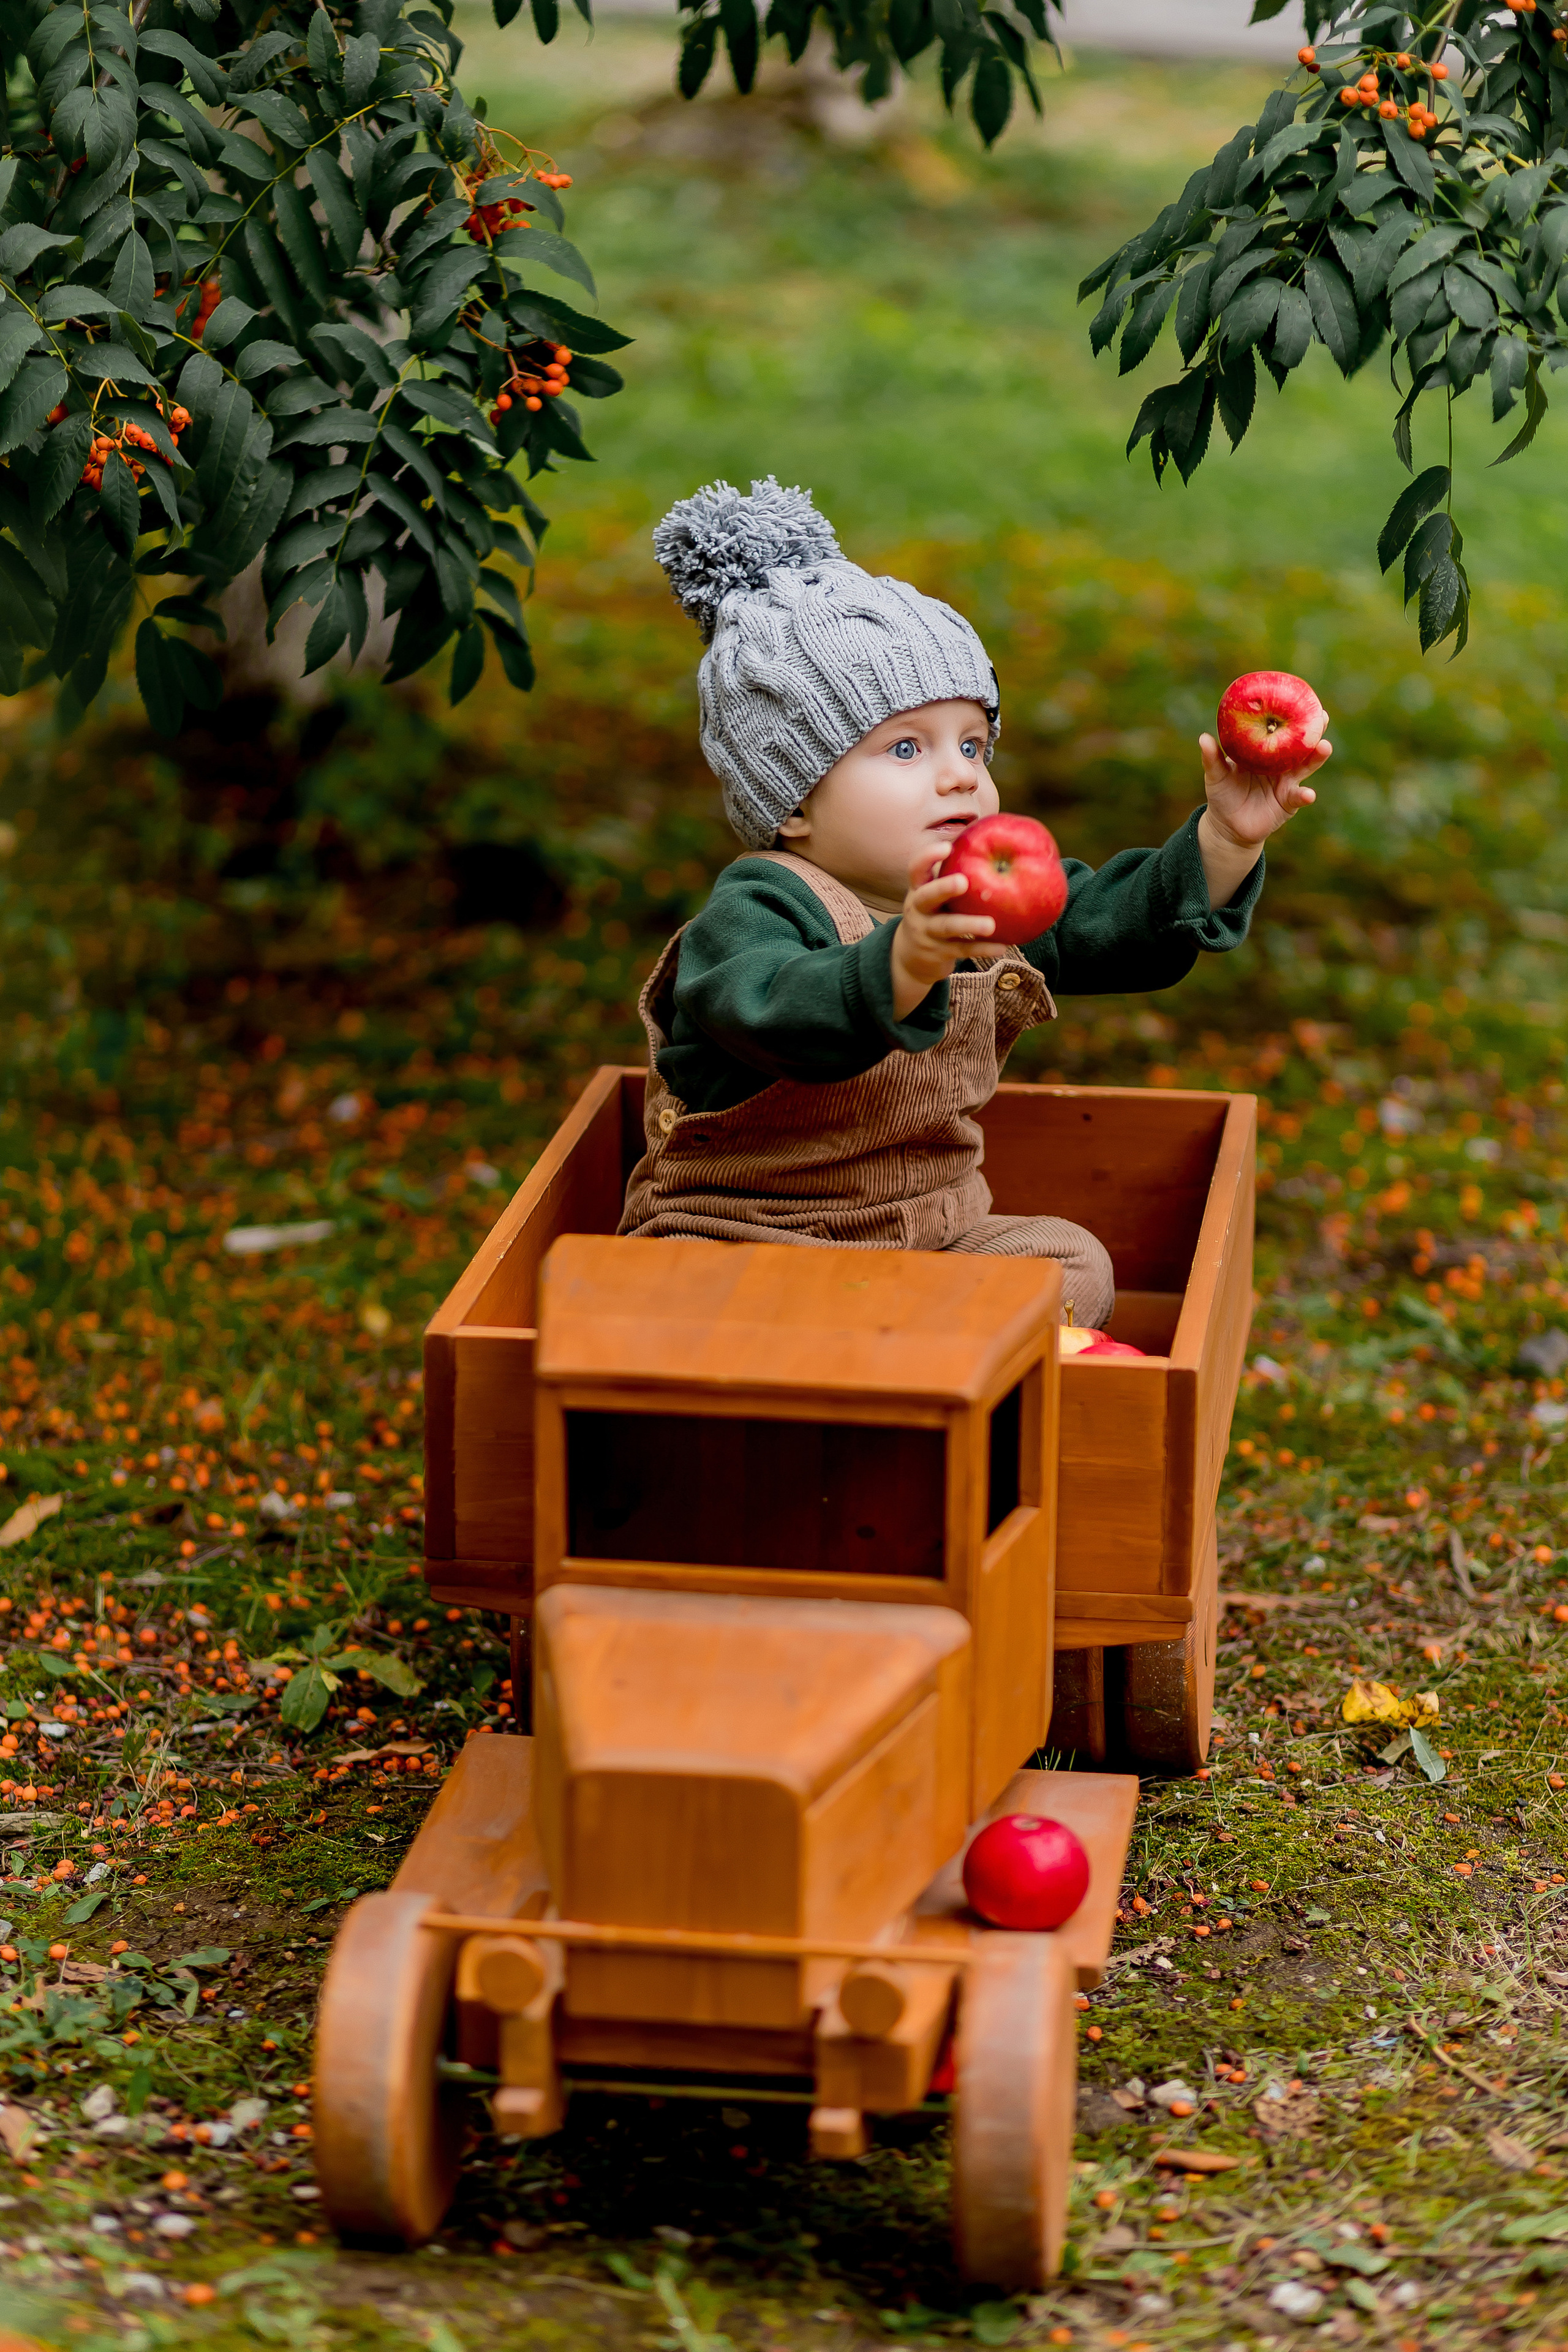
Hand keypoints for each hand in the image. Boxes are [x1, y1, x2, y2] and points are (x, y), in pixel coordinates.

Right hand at [890, 845, 997, 1019]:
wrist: (910, 956)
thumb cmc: (934, 913)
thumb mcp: (935, 895)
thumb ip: (954, 874)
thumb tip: (997, 845)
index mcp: (918, 889)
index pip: (916, 869)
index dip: (928, 857)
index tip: (947, 847)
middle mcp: (918, 910)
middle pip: (926, 897)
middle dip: (943, 888)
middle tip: (963, 882)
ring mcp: (926, 932)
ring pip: (946, 927)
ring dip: (969, 925)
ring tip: (990, 925)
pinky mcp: (938, 953)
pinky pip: (962, 949)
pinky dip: (982, 949)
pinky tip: (1002, 947)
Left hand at [1199, 729, 1328, 844]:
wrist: (1227, 825)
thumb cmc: (1223, 794)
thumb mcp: (1216, 775)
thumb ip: (1212, 759)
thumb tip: (1203, 738)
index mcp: (1266, 751)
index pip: (1282, 730)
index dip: (1293, 717)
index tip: (1304, 700)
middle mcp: (1282, 764)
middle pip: (1302, 745)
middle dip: (1314, 731)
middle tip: (1323, 717)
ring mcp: (1288, 782)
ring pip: (1306, 766)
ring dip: (1317, 757)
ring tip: (1325, 746)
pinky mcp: (1289, 802)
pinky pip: (1299, 797)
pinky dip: (1304, 796)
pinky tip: (1309, 794)